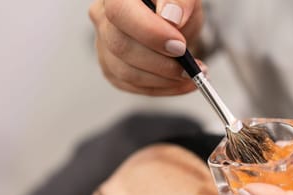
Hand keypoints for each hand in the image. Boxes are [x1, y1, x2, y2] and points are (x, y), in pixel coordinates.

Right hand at [89, 0, 204, 95]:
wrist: (173, 20)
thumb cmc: (175, 4)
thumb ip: (180, 0)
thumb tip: (172, 16)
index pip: (120, 12)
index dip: (149, 32)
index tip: (179, 46)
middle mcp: (102, 17)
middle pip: (121, 46)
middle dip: (160, 62)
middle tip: (188, 67)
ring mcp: (104, 45)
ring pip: (126, 72)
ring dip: (163, 80)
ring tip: (190, 75)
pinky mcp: (111, 68)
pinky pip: (132, 86)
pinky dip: (160, 88)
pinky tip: (180, 83)